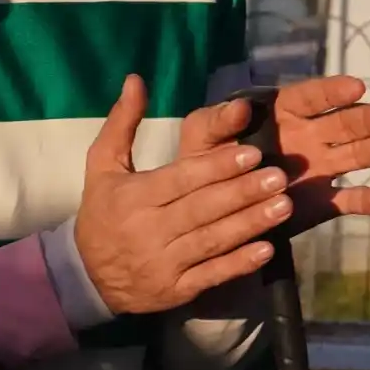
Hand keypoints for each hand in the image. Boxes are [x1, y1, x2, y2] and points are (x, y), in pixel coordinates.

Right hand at [76, 75, 289, 315]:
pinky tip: (266, 249)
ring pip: (212, 241)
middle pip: (202, 209)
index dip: (217, 167)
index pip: (181, 180)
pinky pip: (211, 276)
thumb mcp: (103, 167)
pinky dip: (238, 264)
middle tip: (280, 175)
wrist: (85, 276)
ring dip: (250, 224)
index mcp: (133, 197)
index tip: (252, 152)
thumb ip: (122, 123)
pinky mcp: (175, 290)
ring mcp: (162, 264)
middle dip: (242, 192)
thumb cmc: (103, 212)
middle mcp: (147, 231)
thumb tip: (136, 78)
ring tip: (284, 205)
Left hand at [177, 76, 369, 235]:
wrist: (207, 209)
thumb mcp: (199, 139)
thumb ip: (214, 122)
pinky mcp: (320, 201)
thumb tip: (239, 108)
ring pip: (356, 154)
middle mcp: (308, 136)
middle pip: (344, 123)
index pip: (312, 97)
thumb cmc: (203, 163)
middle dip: (368, 119)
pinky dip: (364, 201)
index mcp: (282, 114)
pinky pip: (346, 200)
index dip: (334, 92)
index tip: (356, 87)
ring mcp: (319, 168)